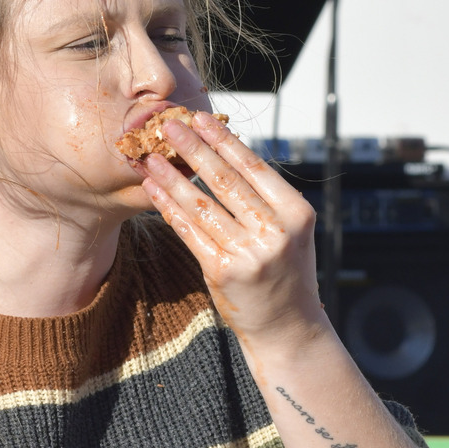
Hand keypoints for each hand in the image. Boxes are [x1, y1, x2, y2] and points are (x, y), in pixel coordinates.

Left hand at [136, 111, 325, 343]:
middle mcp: (275, 232)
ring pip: (202, 205)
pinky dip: (169, 208)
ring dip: (172, 177)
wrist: (287, 328)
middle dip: (193, 149)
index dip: (223, 141)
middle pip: (225, 180)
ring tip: (151, 157)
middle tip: (168, 124)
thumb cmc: (285, 273)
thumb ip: (266, 199)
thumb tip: (225, 154)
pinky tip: (154, 191)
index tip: (200, 119)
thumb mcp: (291, 232)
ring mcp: (249, 253)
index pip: (254, 167)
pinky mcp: (222, 271)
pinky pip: (190, 232)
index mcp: (297, 213)